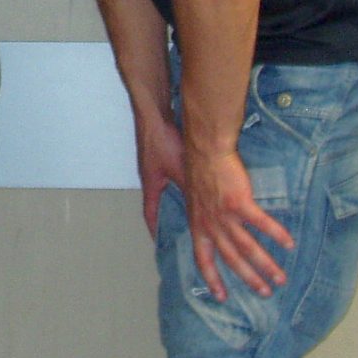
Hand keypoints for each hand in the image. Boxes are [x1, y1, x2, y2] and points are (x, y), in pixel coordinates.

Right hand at [135, 111, 184, 235]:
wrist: (155, 117)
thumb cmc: (162, 142)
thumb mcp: (180, 171)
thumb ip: (192, 188)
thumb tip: (208, 207)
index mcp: (150, 184)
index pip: (150, 213)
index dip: (155, 228)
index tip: (159, 240)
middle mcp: (149, 177)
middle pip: (154, 202)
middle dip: (161, 216)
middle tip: (171, 229)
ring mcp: (153, 165)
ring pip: (161, 189)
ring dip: (170, 198)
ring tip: (183, 207)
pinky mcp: (160, 154)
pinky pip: (168, 175)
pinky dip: (177, 181)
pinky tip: (190, 178)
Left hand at [180, 146, 294, 299]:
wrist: (204, 151)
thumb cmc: (199, 172)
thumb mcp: (193, 200)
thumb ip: (203, 217)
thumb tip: (212, 227)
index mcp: (198, 226)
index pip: (203, 260)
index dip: (212, 279)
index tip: (222, 297)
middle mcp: (210, 225)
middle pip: (231, 259)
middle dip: (249, 279)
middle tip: (265, 293)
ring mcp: (225, 216)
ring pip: (248, 248)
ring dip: (266, 265)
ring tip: (280, 278)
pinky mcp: (240, 203)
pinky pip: (261, 224)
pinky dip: (276, 235)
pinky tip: (289, 244)